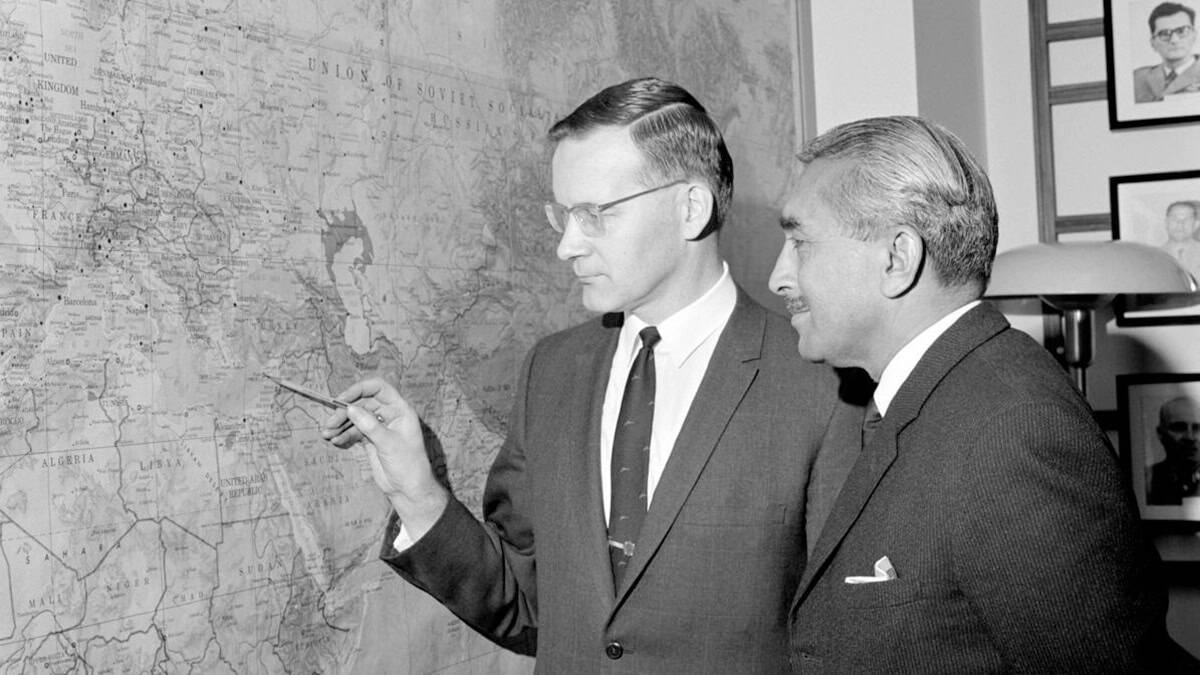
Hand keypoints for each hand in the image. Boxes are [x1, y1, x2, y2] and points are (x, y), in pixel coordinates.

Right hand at [322, 378, 447, 534]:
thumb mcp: (388, 443)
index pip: (379, 389)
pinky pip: (354, 431)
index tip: (342, 398)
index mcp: (400, 410)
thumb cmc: (407, 464)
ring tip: (327, 434)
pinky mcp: (371, 439)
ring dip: (341, 424)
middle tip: (330, 423)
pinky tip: (335, 441)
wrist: (408, 489)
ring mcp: (379, 427)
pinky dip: (344, 435)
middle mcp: (389, 415)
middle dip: (345, 412)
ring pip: (356, 418)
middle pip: (363, 404)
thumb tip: (350, 408)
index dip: (360, 389)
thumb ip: (369, 425)